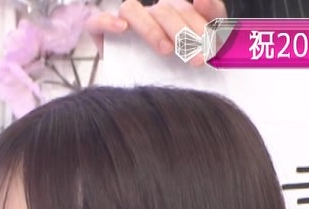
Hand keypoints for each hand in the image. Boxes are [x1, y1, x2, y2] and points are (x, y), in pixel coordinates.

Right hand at [87, 0, 227, 65]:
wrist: (146, 100)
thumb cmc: (177, 72)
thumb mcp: (200, 51)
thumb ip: (211, 24)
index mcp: (175, 12)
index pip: (188, 8)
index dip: (200, 24)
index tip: (211, 48)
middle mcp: (151, 13)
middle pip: (164, 9)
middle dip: (183, 33)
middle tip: (196, 60)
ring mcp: (126, 21)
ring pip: (132, 8)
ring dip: (151, 29)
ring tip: (166, 50)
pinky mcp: (101, 33)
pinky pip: (97, 20)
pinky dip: (108, 21)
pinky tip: (122, 29)